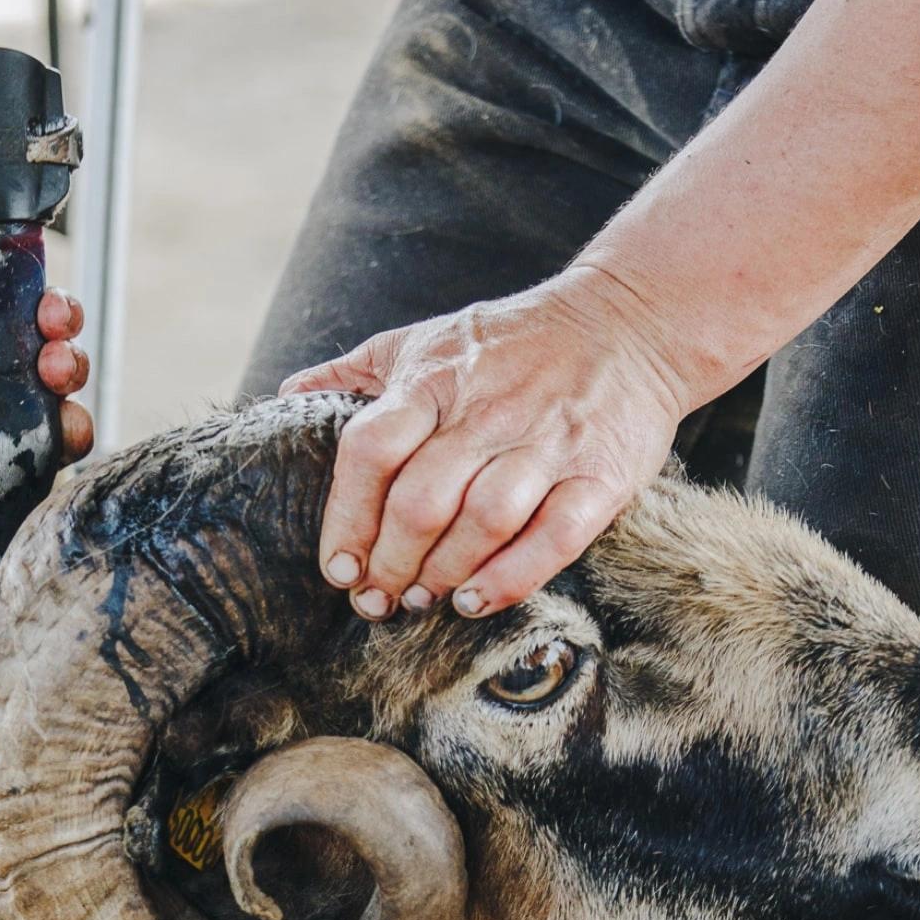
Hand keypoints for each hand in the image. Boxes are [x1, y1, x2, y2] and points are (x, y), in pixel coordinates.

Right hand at [0, 203, 92, 622]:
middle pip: (25, 471)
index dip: (12, 539)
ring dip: (61, 378)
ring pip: (45, 406)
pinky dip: (53, 330)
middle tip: (62, 421)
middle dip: (56, 441)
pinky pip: (43, 349)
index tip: (52, 524)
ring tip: (51, 355)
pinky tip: (48, 315)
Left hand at [280, 268, 690, 619]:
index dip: (346, 516)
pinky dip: (511, 577)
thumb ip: (356, 372)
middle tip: (379, 596)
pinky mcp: (602, 474)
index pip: (372, 450)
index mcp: (436, 378)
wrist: (632, 319)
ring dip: (443, 573)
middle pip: (422, 500)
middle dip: (390, 562)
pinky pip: (554, 537)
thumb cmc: (516, 340)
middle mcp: (489, 410)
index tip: (337, 564)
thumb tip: (287, 398)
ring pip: (483, 521)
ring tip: (423, 599)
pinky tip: (476, 599)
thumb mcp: (428, 339)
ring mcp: (548, 443)